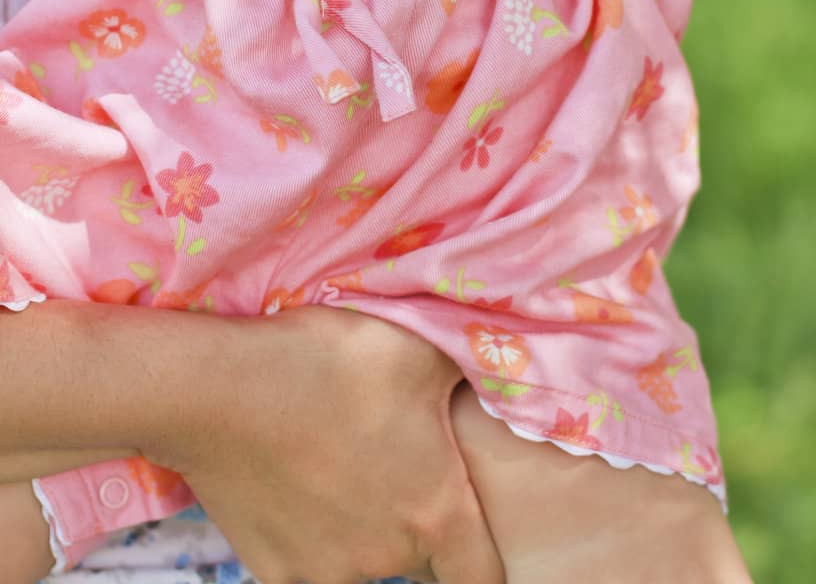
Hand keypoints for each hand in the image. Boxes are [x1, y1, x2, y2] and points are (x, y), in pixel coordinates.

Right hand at [150, 306, 502, 583]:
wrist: (223, 390)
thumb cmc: (332, 365)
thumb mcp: (420, 351)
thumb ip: (467, 378)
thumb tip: (495, 383)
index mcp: (435, 511)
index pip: (483, 576)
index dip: (491, 563)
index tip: (481, 544)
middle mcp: (386, 557)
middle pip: (420, 559)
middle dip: (418, 522)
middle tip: (398, 465)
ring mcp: (325, 571)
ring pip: (363, 560)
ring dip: (364, 526)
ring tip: (342, 462)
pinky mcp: (273, 571)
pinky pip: (310, 560)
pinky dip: (312, 531)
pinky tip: (298, 478)